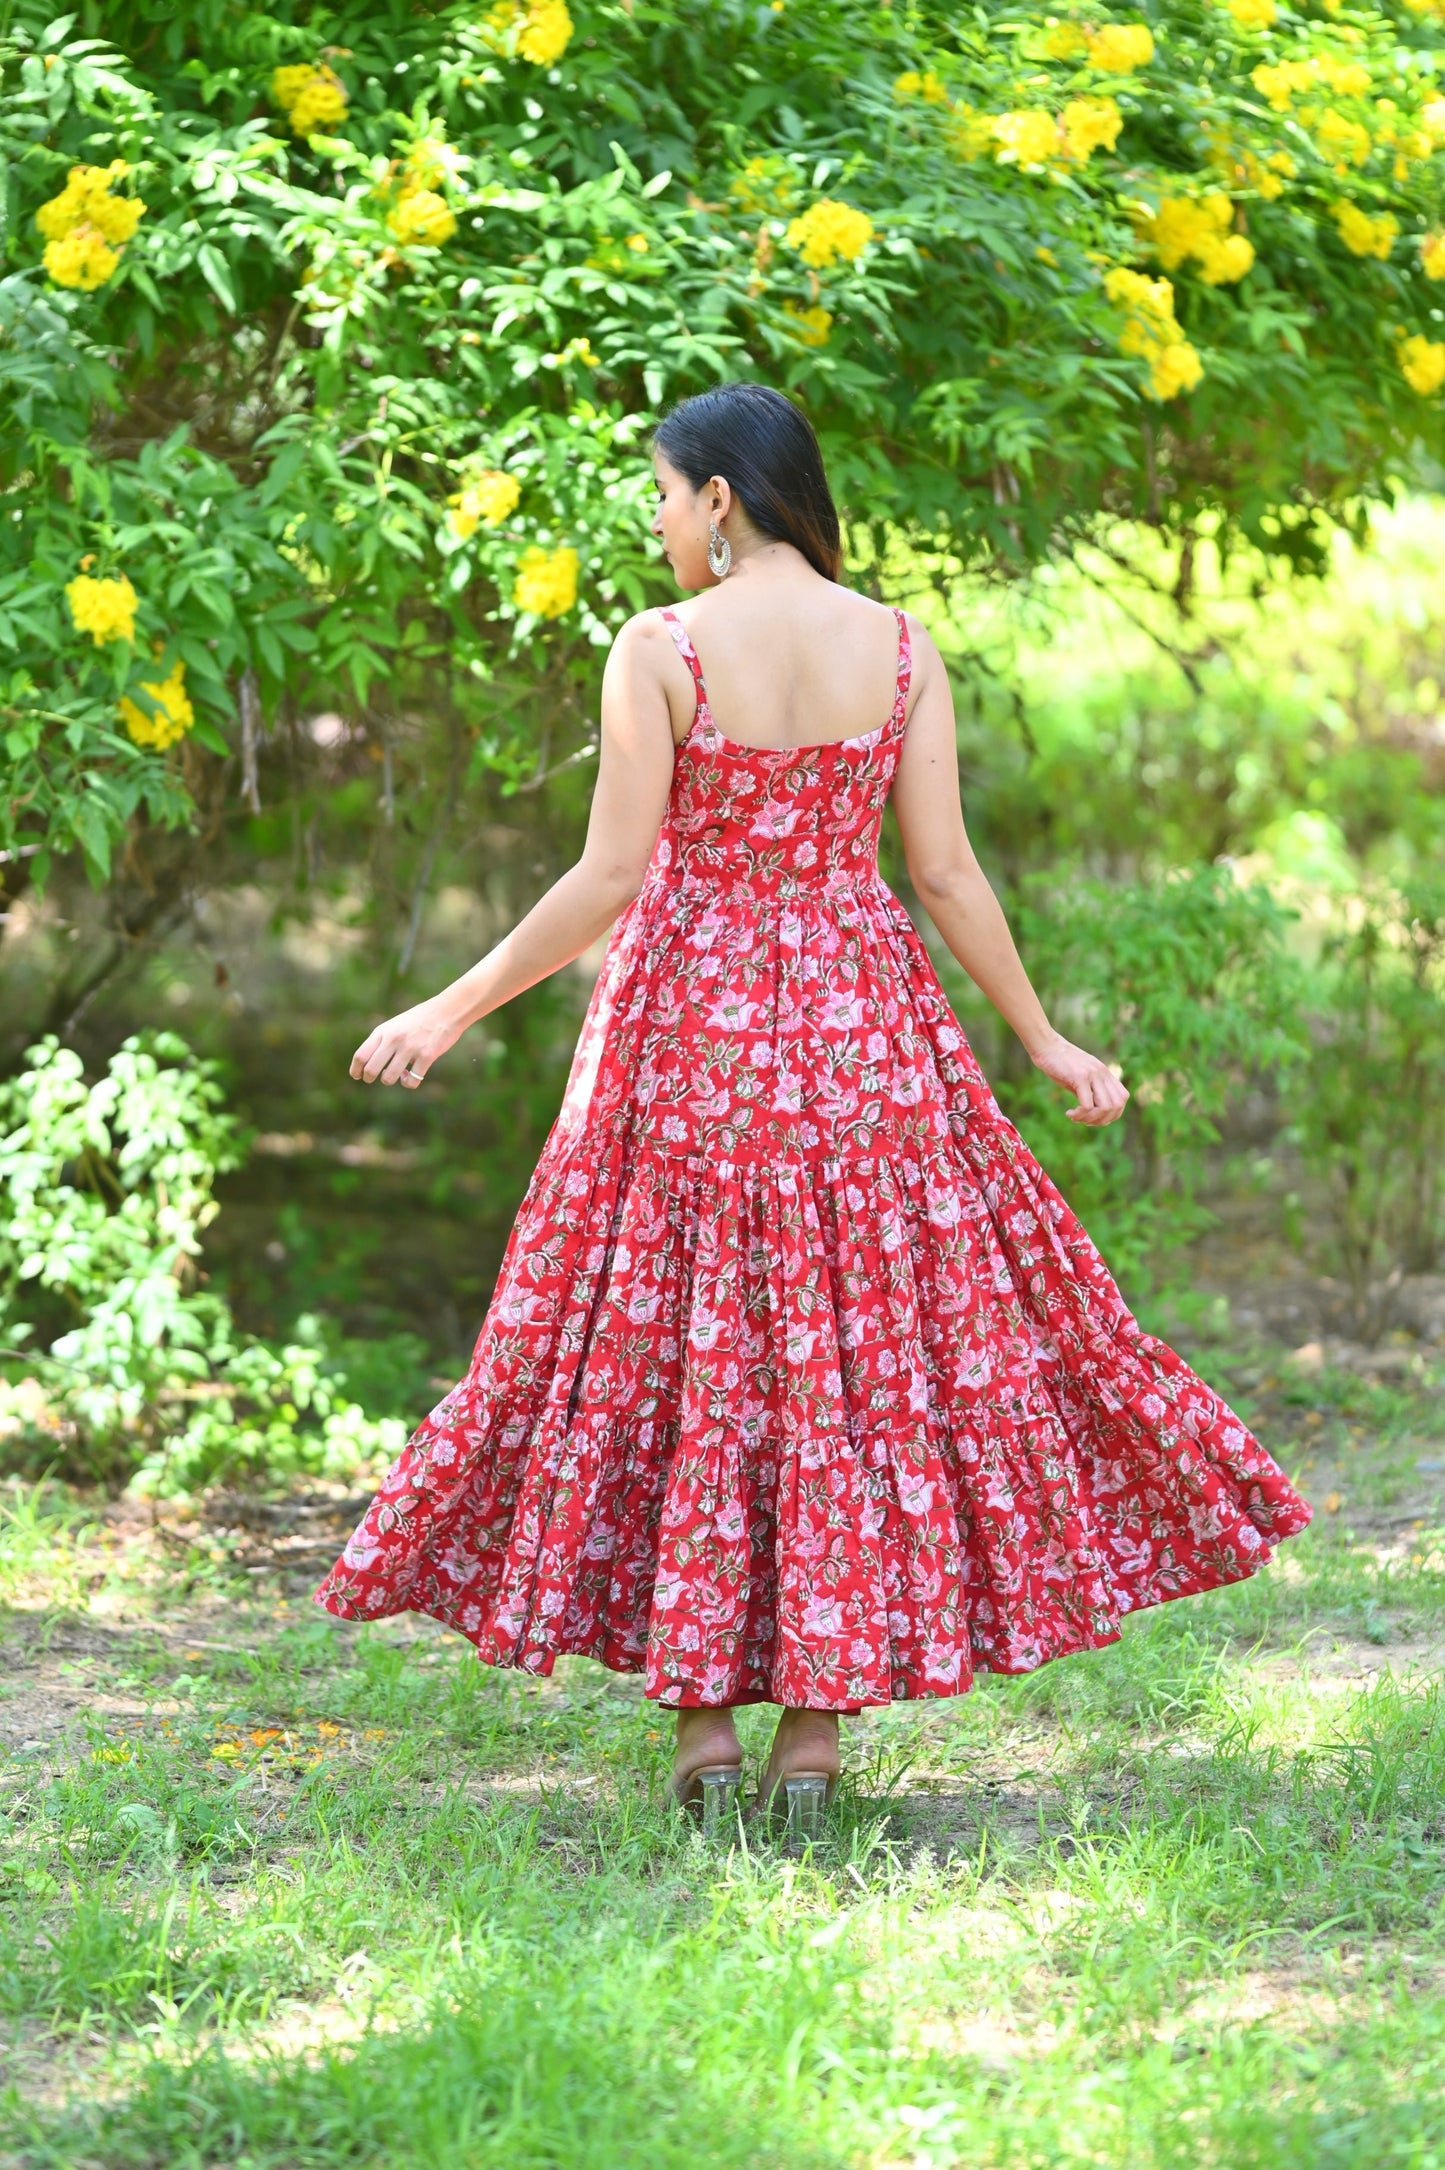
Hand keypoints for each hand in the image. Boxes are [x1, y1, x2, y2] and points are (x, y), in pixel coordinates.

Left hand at [350, 995, 465, 1088]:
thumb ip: (382, 1041)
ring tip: (396, 1074)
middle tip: (372, 1079)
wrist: (446, 1011)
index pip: (361, 1055)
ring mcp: (410, 1048)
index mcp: (384, 1031)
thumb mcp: (395, 1025)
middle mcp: (394, 1039)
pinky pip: (411, 1081)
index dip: (355, 1069)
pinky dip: (408, 1083)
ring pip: (389, 1078)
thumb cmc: (419, 1020)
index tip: (357, 1075)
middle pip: (371, 1069)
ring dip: (390, 1080)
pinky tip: (411, 1076)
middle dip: (369, 1078)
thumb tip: (368, 1065)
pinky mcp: (427, 1056)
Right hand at [1028, 1031, 1129, 1126]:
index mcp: (1105, 1073)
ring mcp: (1093, 1074)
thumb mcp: (1079, 1078)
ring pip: (1105, 1107)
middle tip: (1084, 1120)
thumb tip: (1093, 1111)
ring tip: (1076, 1118)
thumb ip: (1090, 1090)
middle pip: (1117, 1105)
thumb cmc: (1059, 1063)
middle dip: (1102, 1120)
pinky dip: (1079, 1115)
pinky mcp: (1080, 1076)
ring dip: (1091, 1119)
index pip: (1122, 1098)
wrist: (1046, 1045)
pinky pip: (1087, 1105)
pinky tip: (1069, 1114)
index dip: (1112, 1113)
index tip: (1094, 1117)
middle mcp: (1102, 1073)